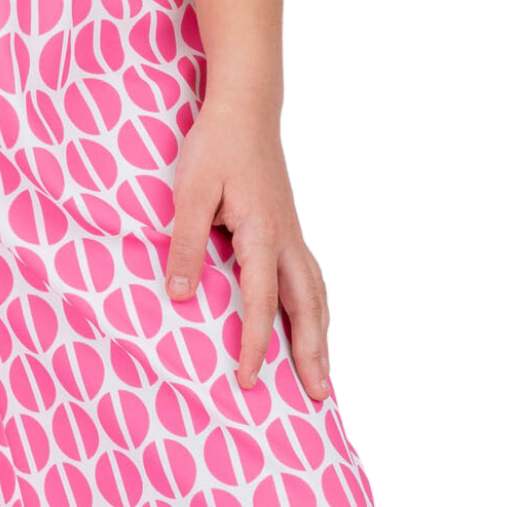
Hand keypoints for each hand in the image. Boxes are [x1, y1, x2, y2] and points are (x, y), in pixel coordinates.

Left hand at [165, 89, 330, 402]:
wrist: (245, 108)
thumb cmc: (215, 146)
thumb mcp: (190, 192)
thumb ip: (187, 244)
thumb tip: (181, 298)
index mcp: (262, 234)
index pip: (262, 302)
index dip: (256, 344)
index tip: (250, 380)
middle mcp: (285, 239)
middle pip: (307, 307)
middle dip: (313, 354)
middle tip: (320, 398)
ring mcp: (291, 232)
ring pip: (316, 293)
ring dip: (322, 334)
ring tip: (324, 374)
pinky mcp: (288, 225)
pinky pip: (310, 276)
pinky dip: (317, 307)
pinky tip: (313, 319)